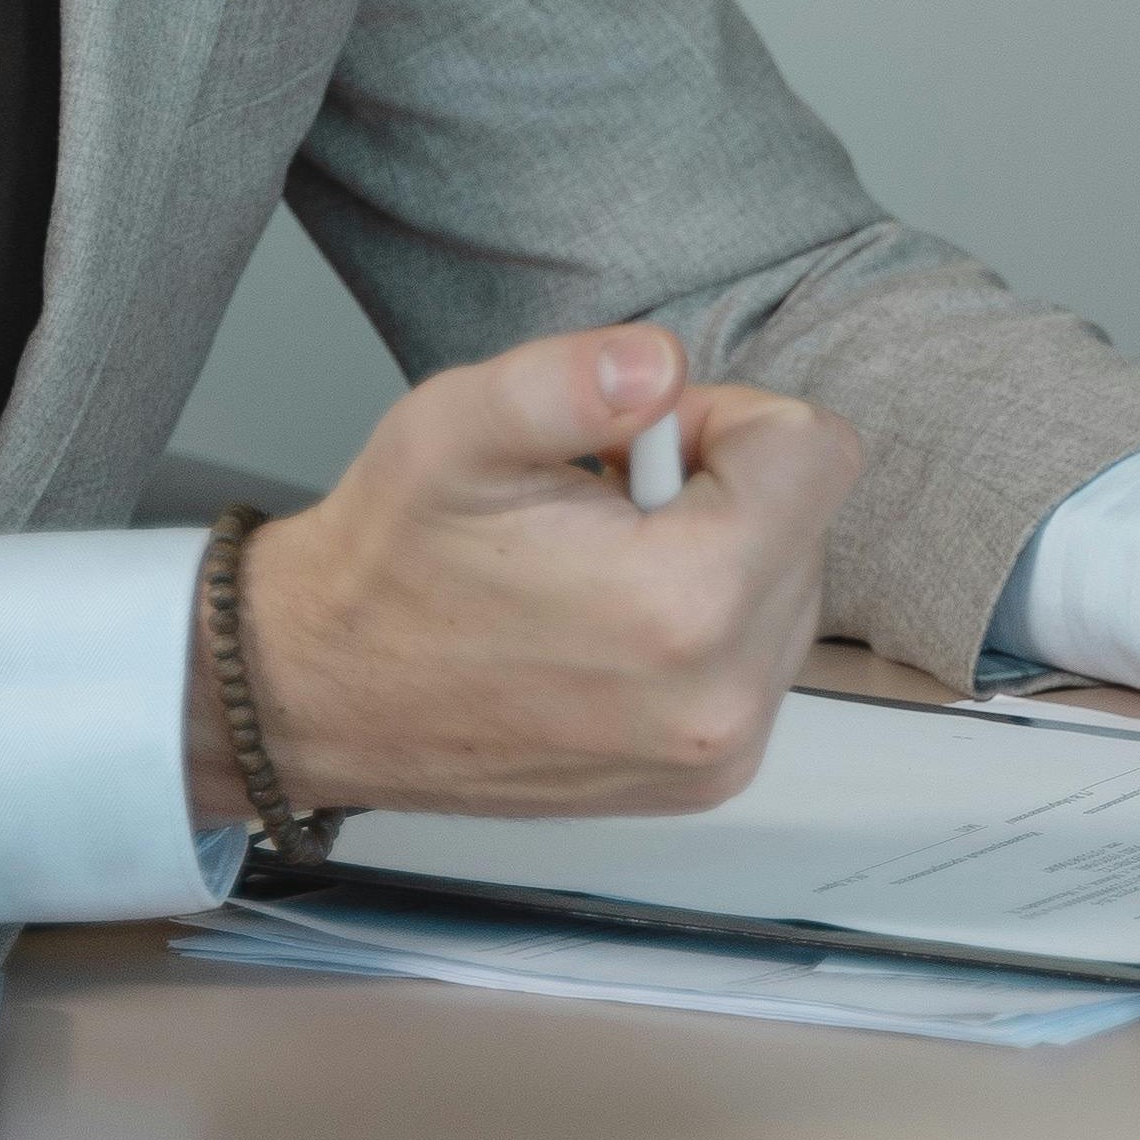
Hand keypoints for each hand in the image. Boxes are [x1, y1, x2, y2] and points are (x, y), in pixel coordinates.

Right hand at [194, 325, 864, 823]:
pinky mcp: (710, 778)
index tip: (633, 448)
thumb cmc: (389, 565)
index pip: (816, 451)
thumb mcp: (454, 431)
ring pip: (792, 585)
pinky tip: (606, 624)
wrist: (322, 696)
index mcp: (686, 601)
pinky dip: (705, 621)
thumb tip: (661, 362)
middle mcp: (725, 695)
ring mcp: (723, 750)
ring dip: (716, 555)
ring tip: (596, 570)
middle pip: (807, 519)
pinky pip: (762, 653)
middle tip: (600, 511)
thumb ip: (570, 379)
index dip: (722, 422)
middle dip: (719, 490)